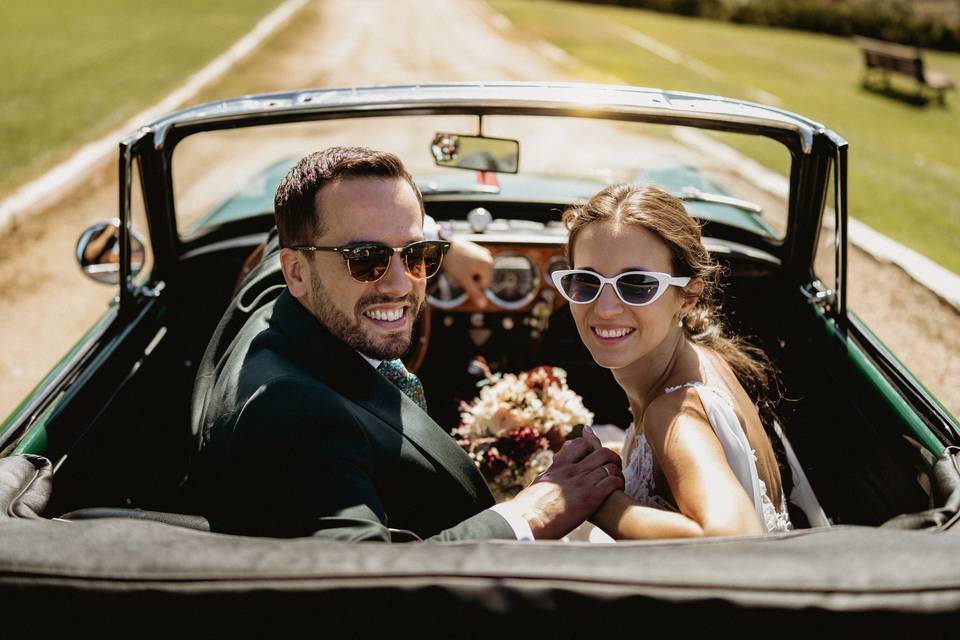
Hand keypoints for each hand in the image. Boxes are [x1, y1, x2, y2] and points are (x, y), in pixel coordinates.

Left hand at [443, 239, 492, 307]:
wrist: (442, 244)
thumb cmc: (454, 263)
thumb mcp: (464, 280)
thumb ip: (474, 293)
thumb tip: (483, 306)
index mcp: (488, 265)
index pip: (483, 285)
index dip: (471, 285)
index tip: (461, 277)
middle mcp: (488, 257)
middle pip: (481, 278)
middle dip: (470, 278)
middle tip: (459, 271)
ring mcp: (482, 252)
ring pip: (476, 272)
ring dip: (468, 273)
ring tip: (458, 266)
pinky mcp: (475, 249)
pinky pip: (474, 264)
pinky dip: (467, 266)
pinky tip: (458, 262)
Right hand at [505, 437, 623, 538]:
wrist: (529, 520)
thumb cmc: (528, 508)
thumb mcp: (538, 485)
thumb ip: (548, 478)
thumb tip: (546, 478)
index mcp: (559, 466)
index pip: (580, 445)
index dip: (591, 448)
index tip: (594, 457)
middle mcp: (572, 470)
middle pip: (602, 453)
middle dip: (612, 459)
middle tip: (614, 469)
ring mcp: (582, 482)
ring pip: (611, 466)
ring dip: (617, 472)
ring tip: (617, 482)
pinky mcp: (591, 497)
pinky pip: (613, 481)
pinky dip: (618, 484)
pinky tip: (617, 491)